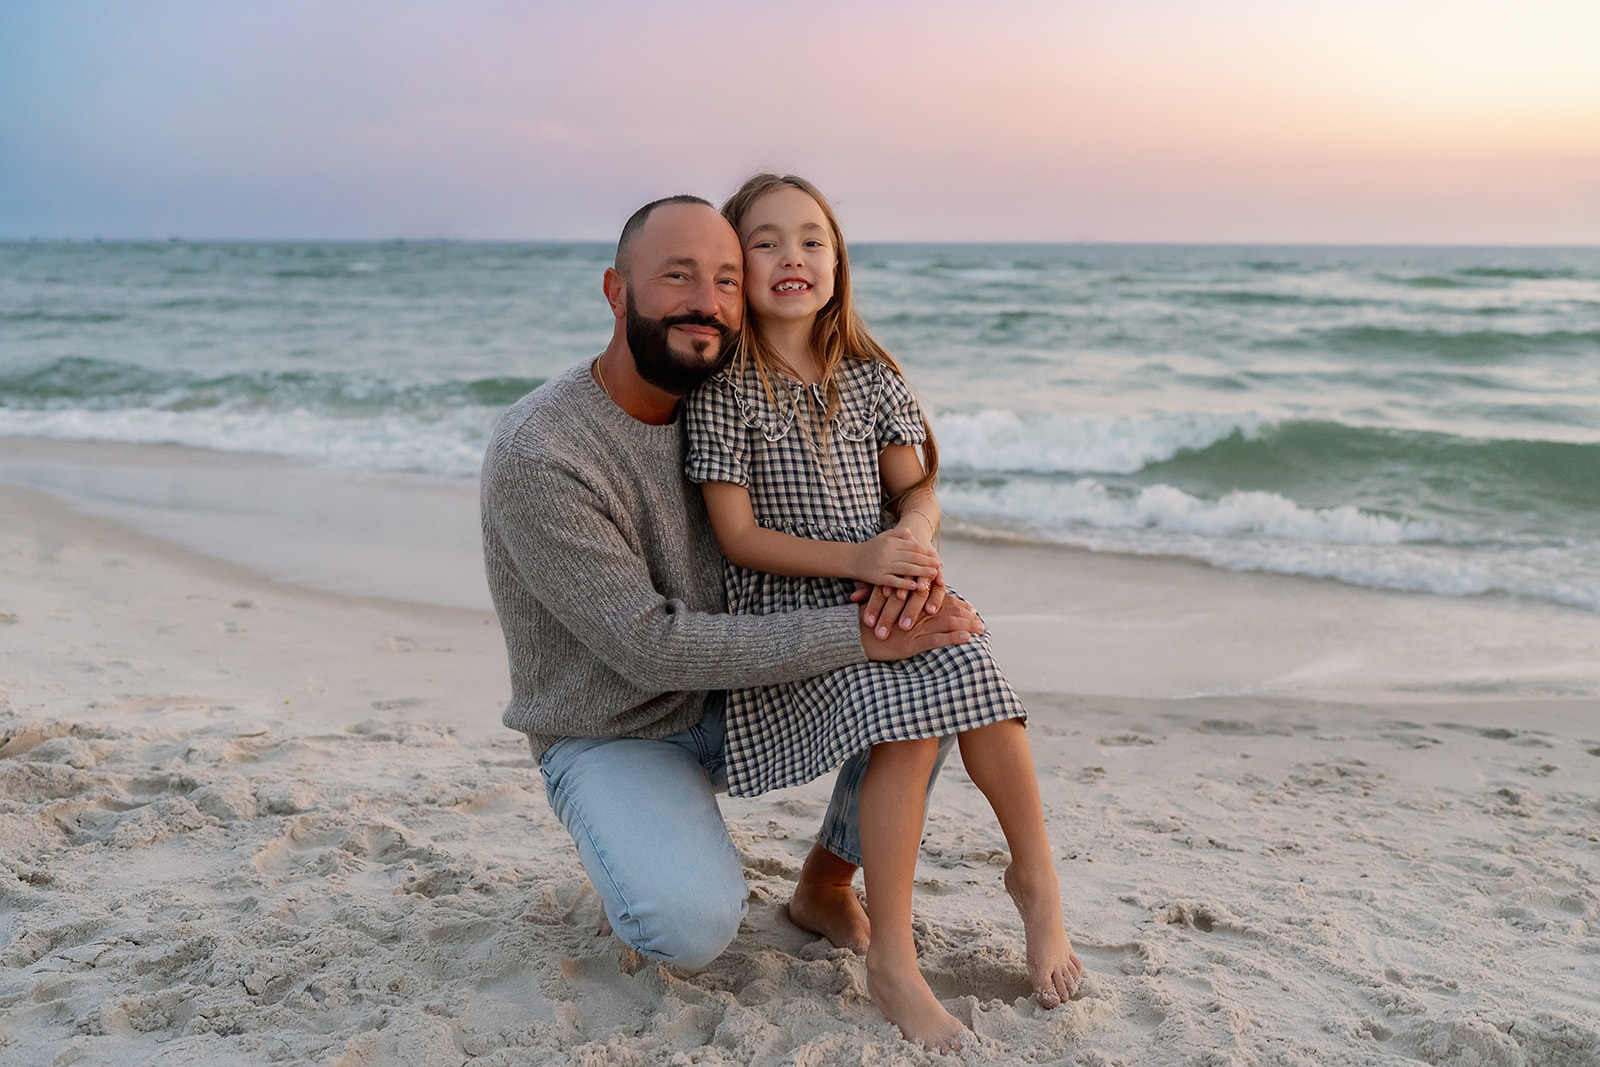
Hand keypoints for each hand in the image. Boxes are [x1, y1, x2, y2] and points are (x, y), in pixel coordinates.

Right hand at [851, 529, 939, 590]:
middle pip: (912, 557)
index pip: (913, 547)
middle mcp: (888, 552)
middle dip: (928, 562)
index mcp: (891, 542)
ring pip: (906, 569)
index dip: (926, 551)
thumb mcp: (884, 536)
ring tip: (934, 575)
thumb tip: (914, 536)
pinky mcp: (878, 577)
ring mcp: (883, 565)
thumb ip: (899, 534)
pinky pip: (894, 581)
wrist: (851, 559)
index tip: (936, 556)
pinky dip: (906, 583)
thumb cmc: (870, 548)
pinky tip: (916, 586)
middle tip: (939, 565)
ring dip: (922, 572)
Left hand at [857, 569, 946, 638]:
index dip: (874, 606)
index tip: (869, 622)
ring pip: (917, 590)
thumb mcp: (877, 572)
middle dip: (892, 614)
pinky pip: (938, 583)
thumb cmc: (893, 562)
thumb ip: (866, 586)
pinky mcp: (937, 571)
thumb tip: (853, 597)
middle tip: (892, 630)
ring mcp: (922, 570)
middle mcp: (905, 571)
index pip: (879, 591)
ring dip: (913, 607)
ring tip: (910, 621)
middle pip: (898, 595)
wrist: (913, 536)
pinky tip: (931, 609)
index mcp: (888, 572)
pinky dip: (936, 593)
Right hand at [860, 593, 982, 661]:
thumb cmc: (866, 619)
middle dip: (966, 615)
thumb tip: (903, 598)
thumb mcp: (883, 605)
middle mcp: (917, 611)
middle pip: (948, 610)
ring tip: (981, 629)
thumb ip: (896, 600)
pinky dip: (953, 638)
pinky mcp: (912, 642)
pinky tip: (967, 638)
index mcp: (912, 601)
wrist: (853, 633)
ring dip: (967, 626)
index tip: (969, 608)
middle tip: (980, 620)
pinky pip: (937, 640)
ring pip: (947, 623)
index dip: (956, 604)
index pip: (940, 600)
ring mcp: (916, 627)